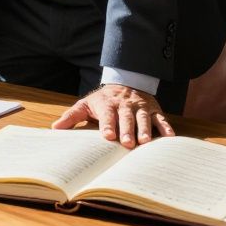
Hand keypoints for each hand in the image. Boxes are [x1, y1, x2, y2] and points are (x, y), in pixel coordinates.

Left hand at [50, 84, 175, 147]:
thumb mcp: (85, 104)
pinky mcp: (153, 109)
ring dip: (145, 129)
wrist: (125, 82)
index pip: (107, 115)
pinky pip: (160, 118)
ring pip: (143, 118)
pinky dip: (165, 127)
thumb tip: (55, 129)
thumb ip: (71, 116)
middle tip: (128, 143)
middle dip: (127, 130)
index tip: (108, 136)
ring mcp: (140, 106)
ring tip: (146, 142)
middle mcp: (125, 105)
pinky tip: (170, 137)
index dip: (107, 125)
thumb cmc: (102, 100)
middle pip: (126, 117)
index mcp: (107, 104)